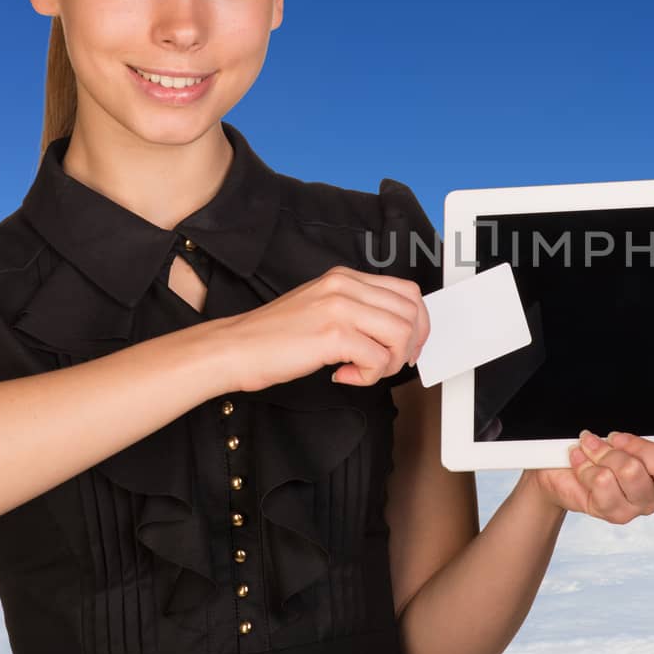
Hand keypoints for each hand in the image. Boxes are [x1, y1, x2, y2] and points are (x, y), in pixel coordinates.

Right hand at [221, 265, 429, 392]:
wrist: (234, 348)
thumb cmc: (273, 337)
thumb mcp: (321, 308)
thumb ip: (357, 311)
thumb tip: (396, 331)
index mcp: (345, 277)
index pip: (408, 291)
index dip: (419, 323)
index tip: (408, 346)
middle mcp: (345, 286)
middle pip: (411, 313)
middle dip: (409, 346)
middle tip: (388, 364)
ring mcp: (339, 307)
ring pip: (401, 334)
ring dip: (390, 362)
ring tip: (364, 371)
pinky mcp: (333, 334)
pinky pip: (378, 359)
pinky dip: (369, 376)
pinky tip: (344, 375)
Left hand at [525, 429, 653, 521]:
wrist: (559, 467)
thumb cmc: (599, 443)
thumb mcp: (627, 431)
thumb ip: (651, 431)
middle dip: (639, 445)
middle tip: (616, 438)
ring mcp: (642, 504)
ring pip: (632, 471)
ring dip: (605, 452)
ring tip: (592, 447)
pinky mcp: (616, 514)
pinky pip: (604, 483)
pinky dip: (587, 465)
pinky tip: (581, 461)